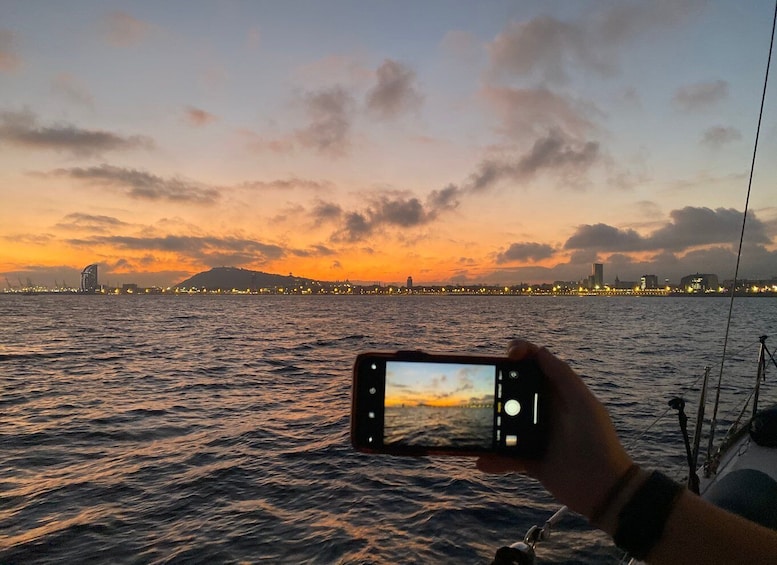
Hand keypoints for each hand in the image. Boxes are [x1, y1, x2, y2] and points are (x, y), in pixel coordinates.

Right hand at [477, 339, 633, 520]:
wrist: (603, 489)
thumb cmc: (597, 442)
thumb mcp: (584, 405)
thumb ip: (563, 376)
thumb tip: (539, 350)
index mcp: (558, 393)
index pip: (535, 365)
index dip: (520, 354)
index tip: (506, 356)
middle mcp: (543, 410)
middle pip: (513, 391)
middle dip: (494, 387)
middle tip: (479, 390)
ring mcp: (534, 435)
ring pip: (504, 424)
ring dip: (488, 425)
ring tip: (475, 428)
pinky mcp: (529, 460)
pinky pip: (505, 456)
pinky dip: (493, 459)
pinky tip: (482, 461)